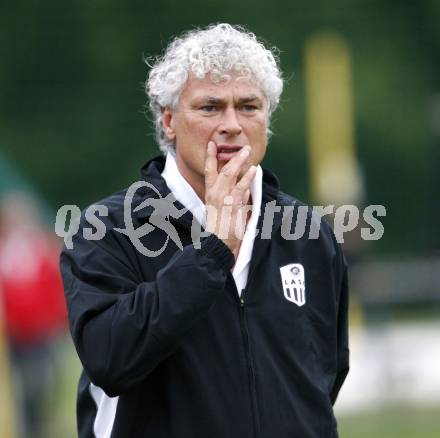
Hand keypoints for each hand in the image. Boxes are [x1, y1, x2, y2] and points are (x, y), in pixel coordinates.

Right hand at [204, 141, 256, 258]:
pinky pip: (241, 187)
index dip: (209, 157)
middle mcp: (214, 194)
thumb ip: (235, 199)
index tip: (211, 145)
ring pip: (231, 174)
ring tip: (247, 152)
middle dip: (232, 157)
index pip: (208, 171)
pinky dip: (248, 177)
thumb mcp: (224, 211)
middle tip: (241, 148)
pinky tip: (253, 170)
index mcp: (210, 194)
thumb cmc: (221, 230)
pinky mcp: (232, 204)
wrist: (218, 243)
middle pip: (222, 169)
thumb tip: (246, 191)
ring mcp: (223, 198)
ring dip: (240, 161)